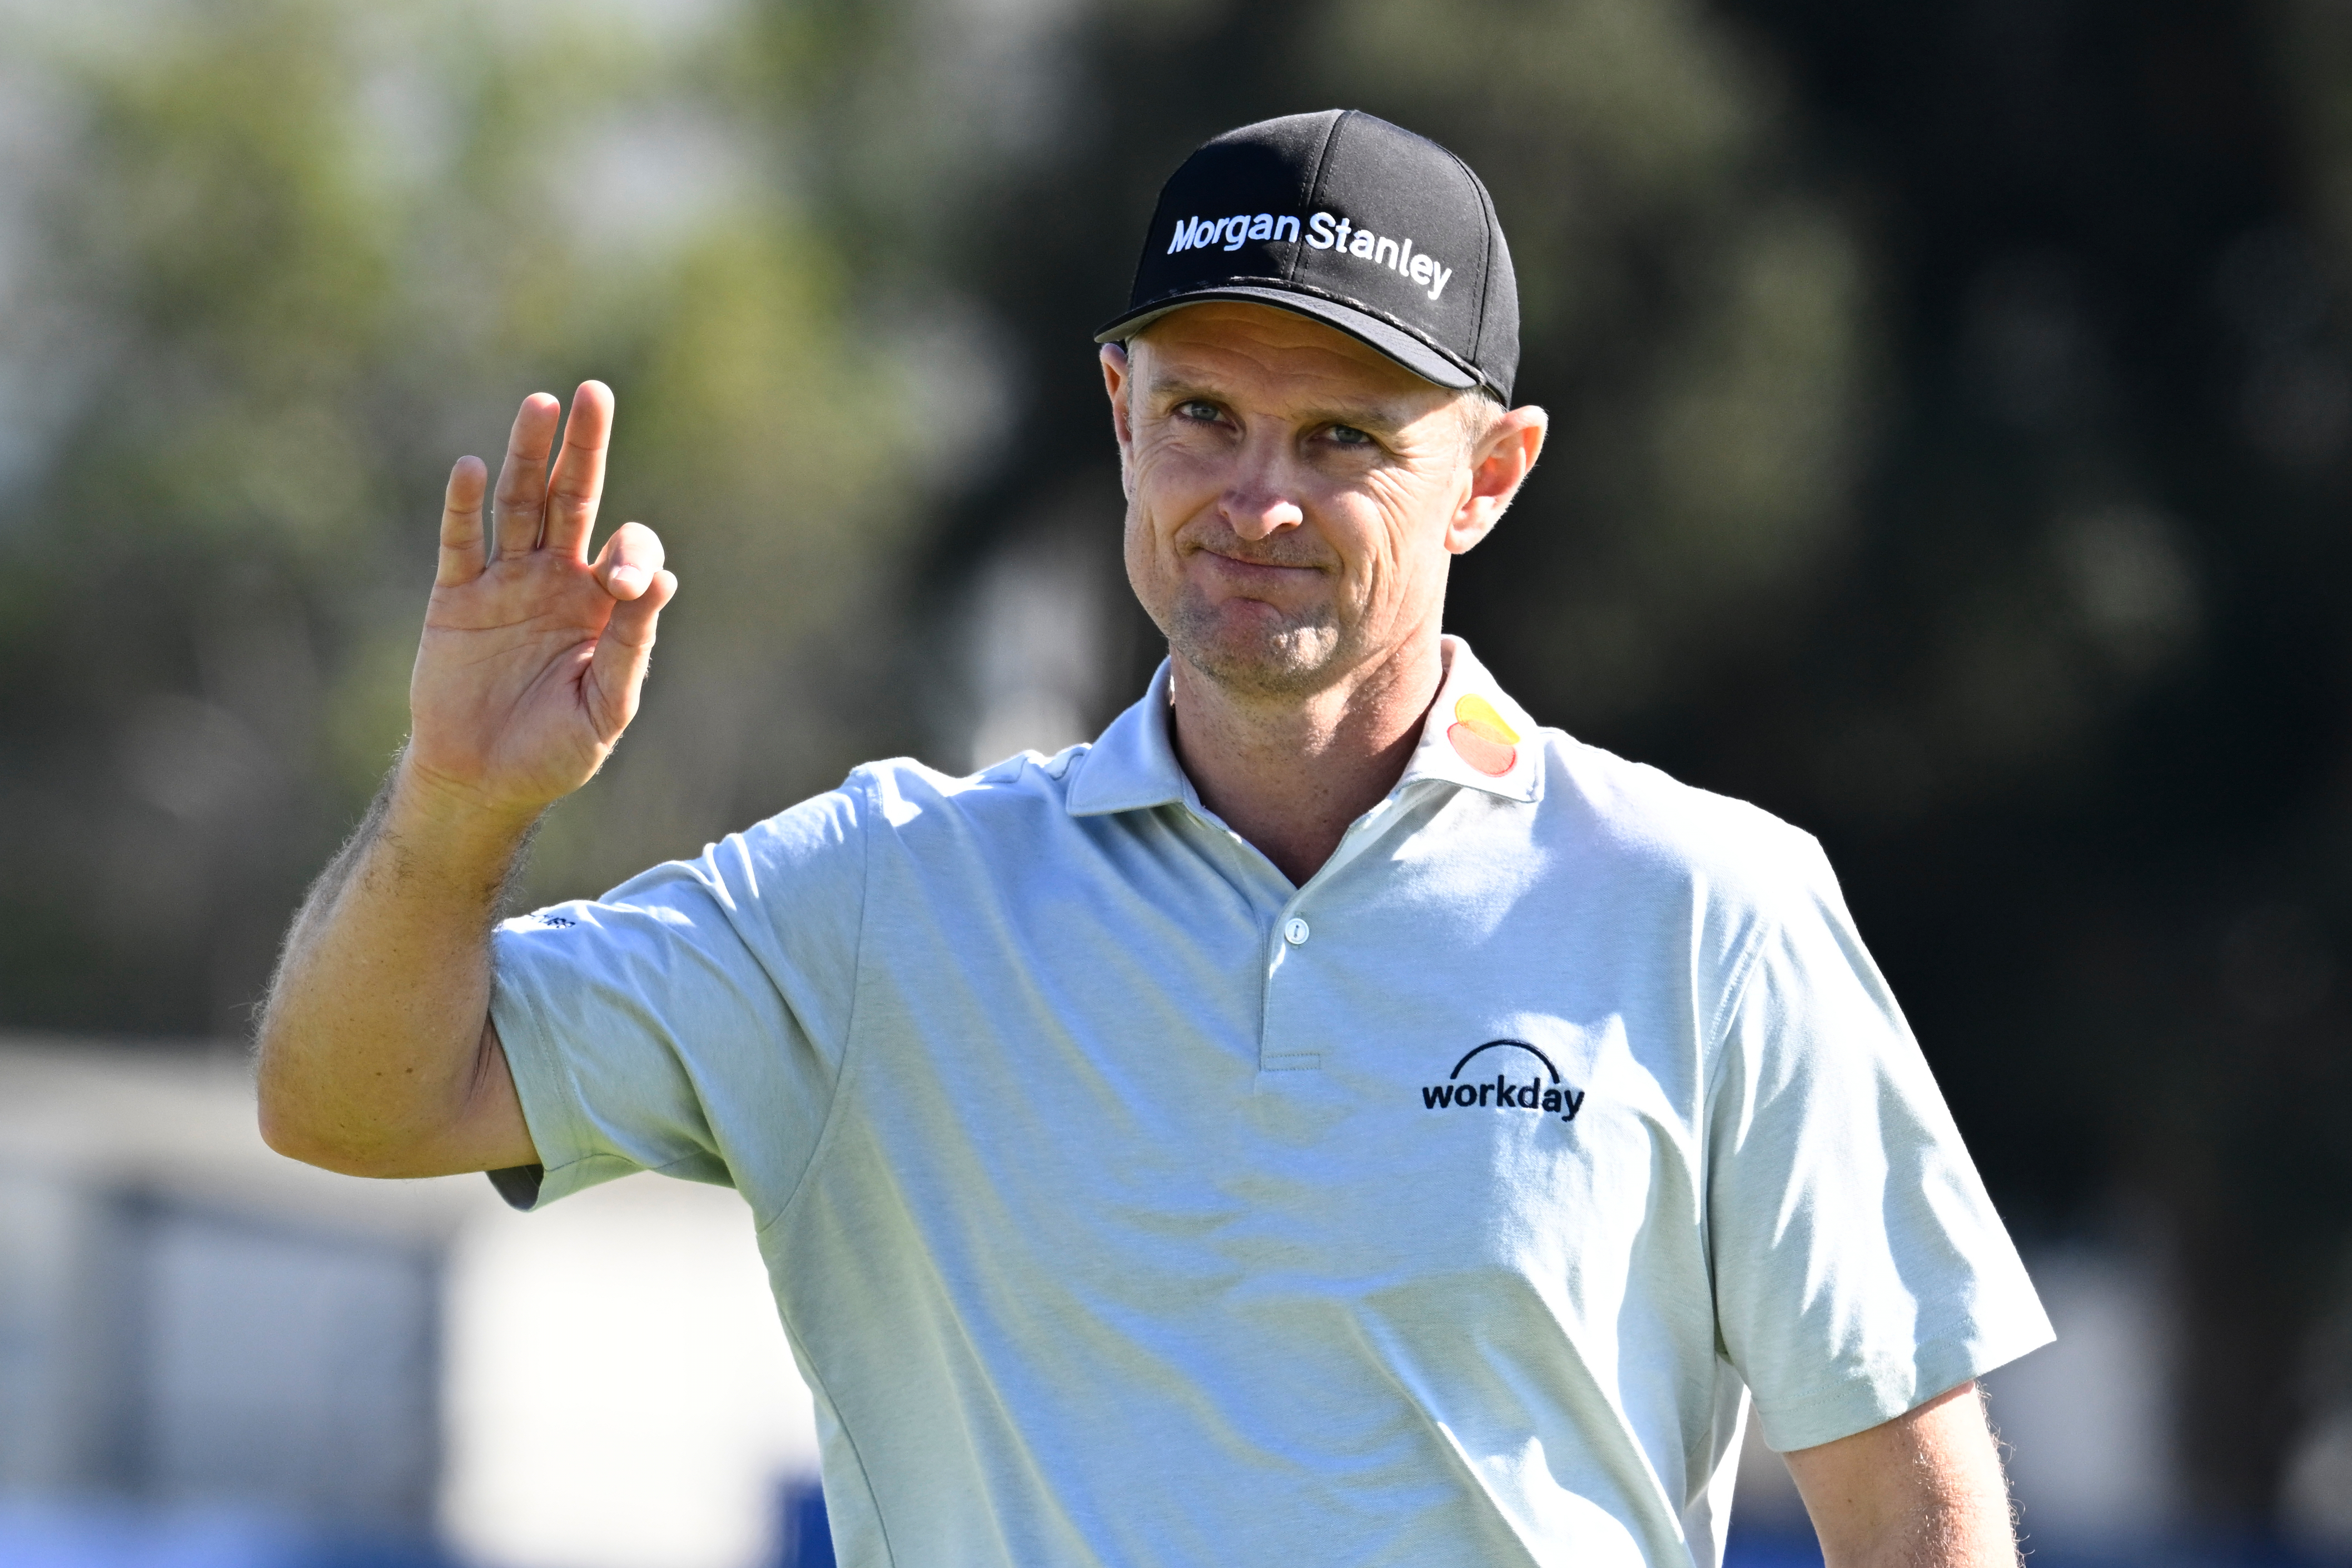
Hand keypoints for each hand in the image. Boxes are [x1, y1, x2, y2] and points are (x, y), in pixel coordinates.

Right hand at [404, 381, 676, 824]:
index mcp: (603, 605)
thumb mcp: (607, 706)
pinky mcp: (456, 598)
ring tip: (541, 404)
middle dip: (585, 448)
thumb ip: (632, 646)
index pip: (628, 549)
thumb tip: (662, 580)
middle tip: (596, 393)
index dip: (631, 552)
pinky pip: (461, 543)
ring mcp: (505, 583)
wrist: (485, 782)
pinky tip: (471, 466)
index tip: (620, 585)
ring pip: (518, 504)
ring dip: (527, 455)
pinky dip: (464, 506)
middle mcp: (557, 580)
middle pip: (572, 497)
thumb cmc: (556, 750)